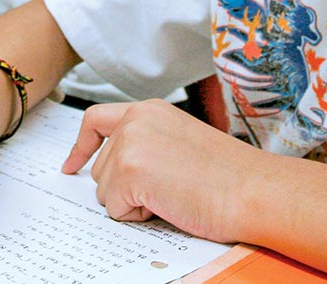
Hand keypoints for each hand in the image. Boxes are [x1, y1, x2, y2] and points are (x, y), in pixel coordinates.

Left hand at [62, 99, 264, 242]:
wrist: (254, 190)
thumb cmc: (230, 176)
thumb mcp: (181, 142)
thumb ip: (148, 143)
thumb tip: (119, 170)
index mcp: (150, 110)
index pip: (97, 121)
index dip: (82, 146)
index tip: (72, 165)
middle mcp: (135, 120)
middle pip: (101, 167)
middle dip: (125, 188)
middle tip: (168, 189)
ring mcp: (130, 143)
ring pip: (104, 190)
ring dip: (133, 202)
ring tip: (173, 193)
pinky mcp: (129, 170)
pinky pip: (115, 208)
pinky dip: (139, 216)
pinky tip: (169, 203)